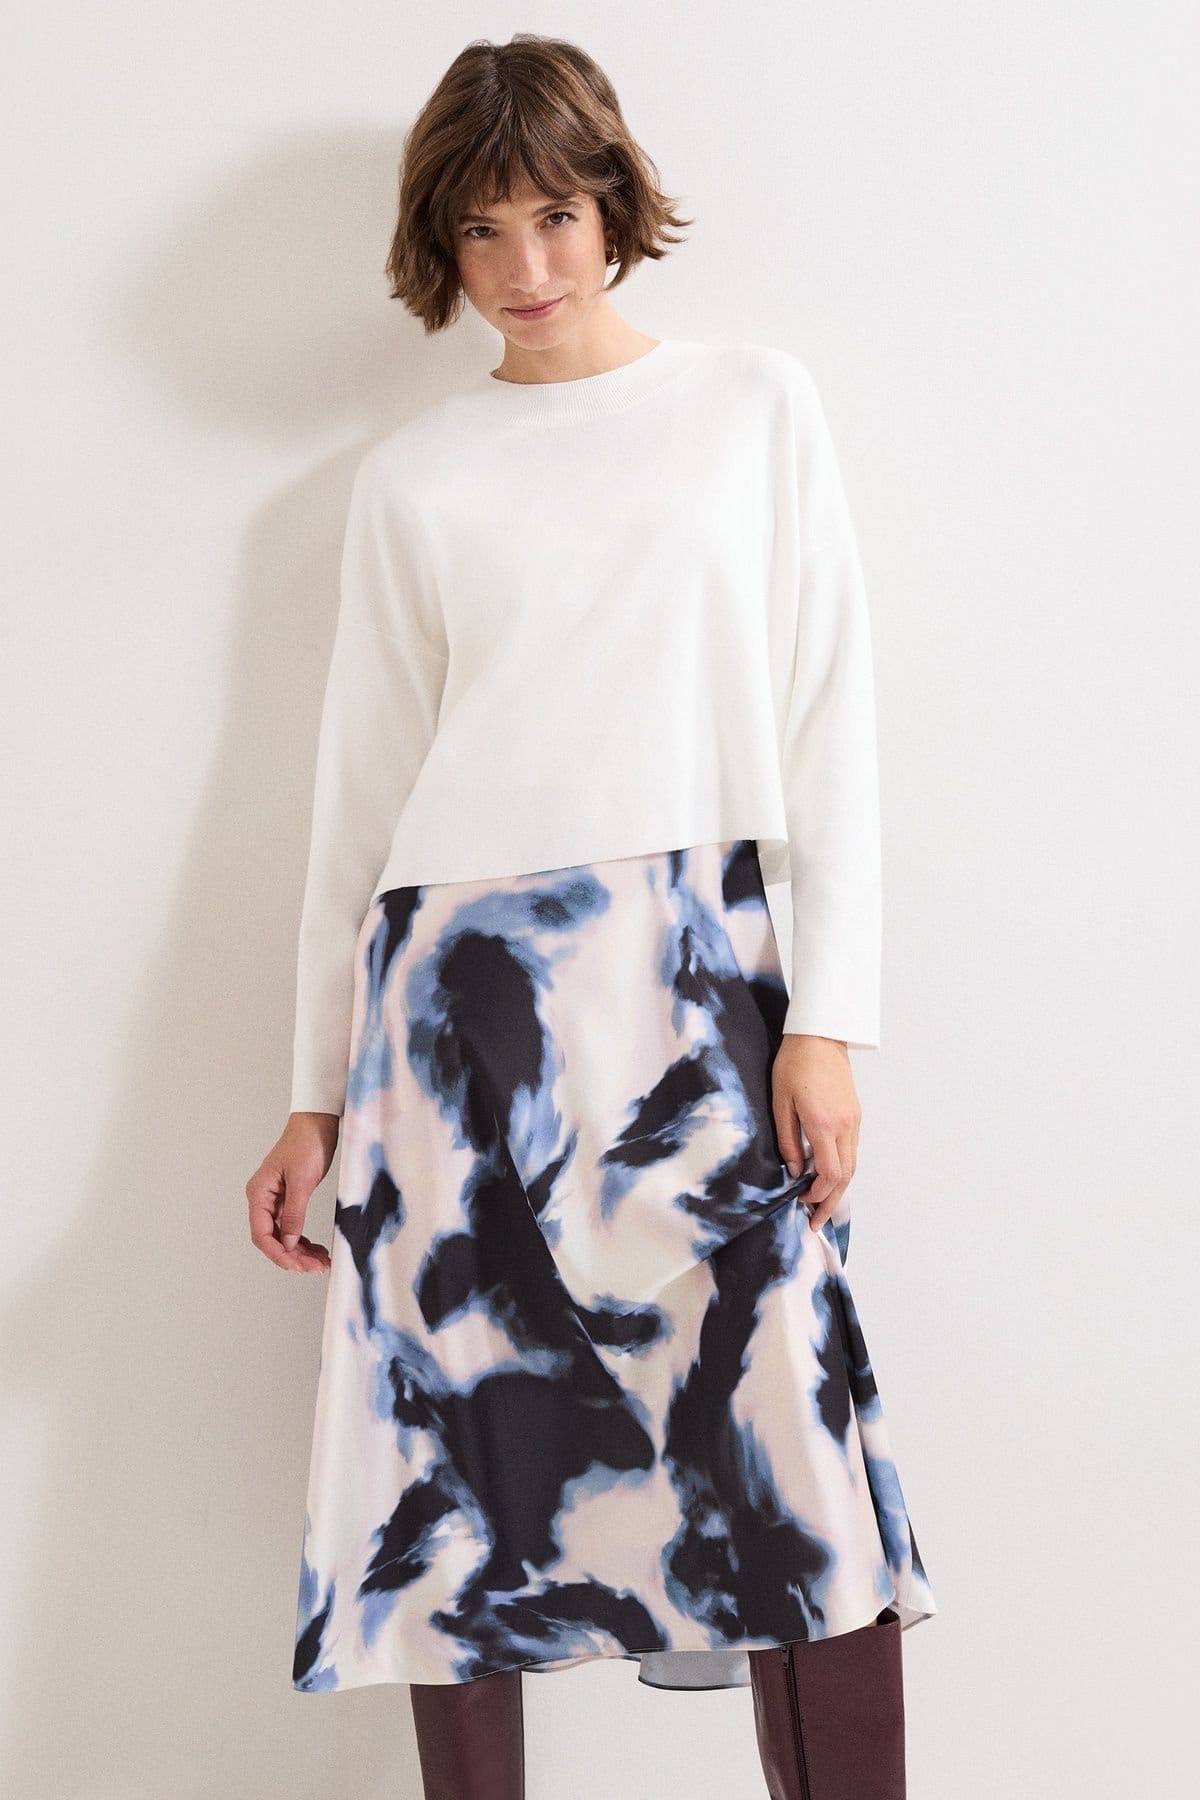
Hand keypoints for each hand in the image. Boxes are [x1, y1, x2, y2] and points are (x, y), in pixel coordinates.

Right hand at [246, 1112, 339, 1271]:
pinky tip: (318, 1249)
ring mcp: (275, 1200)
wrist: (317, 1122)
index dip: (278, 1254)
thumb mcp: (302, 1181)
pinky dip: (305, 1240)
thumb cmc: (307, 1144)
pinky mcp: (289, 1198)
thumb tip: (290, 1243)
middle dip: (293, 1256)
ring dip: (301, 1251)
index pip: (262, 1234)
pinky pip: (293, 1226)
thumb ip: (294, 1213)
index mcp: (259, 1194)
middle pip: (273, 1239)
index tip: (297, 1267)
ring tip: (321, 1262)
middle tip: (315, 1268)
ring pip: (284, 1235)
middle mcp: (263, 1199)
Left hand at [771, 1034, 860, 1231]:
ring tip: (821, 1204)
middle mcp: (846, 1126)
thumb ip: (788, 1140)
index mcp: (825, 1124)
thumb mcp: (780, 1102)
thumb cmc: (794, 1064)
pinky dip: (842, 1169)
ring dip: (838, 1188)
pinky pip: (852, 1150)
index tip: (802, 1205)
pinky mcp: (855, 1114)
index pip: (830, 1174)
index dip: (818, 1196)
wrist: (820, 1035)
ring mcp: (854, 1120)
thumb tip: (794, 1171)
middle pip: (846, 1176)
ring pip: (852, 1165)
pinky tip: (827, 1176)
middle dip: (831, 1202)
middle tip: (815, 1221)